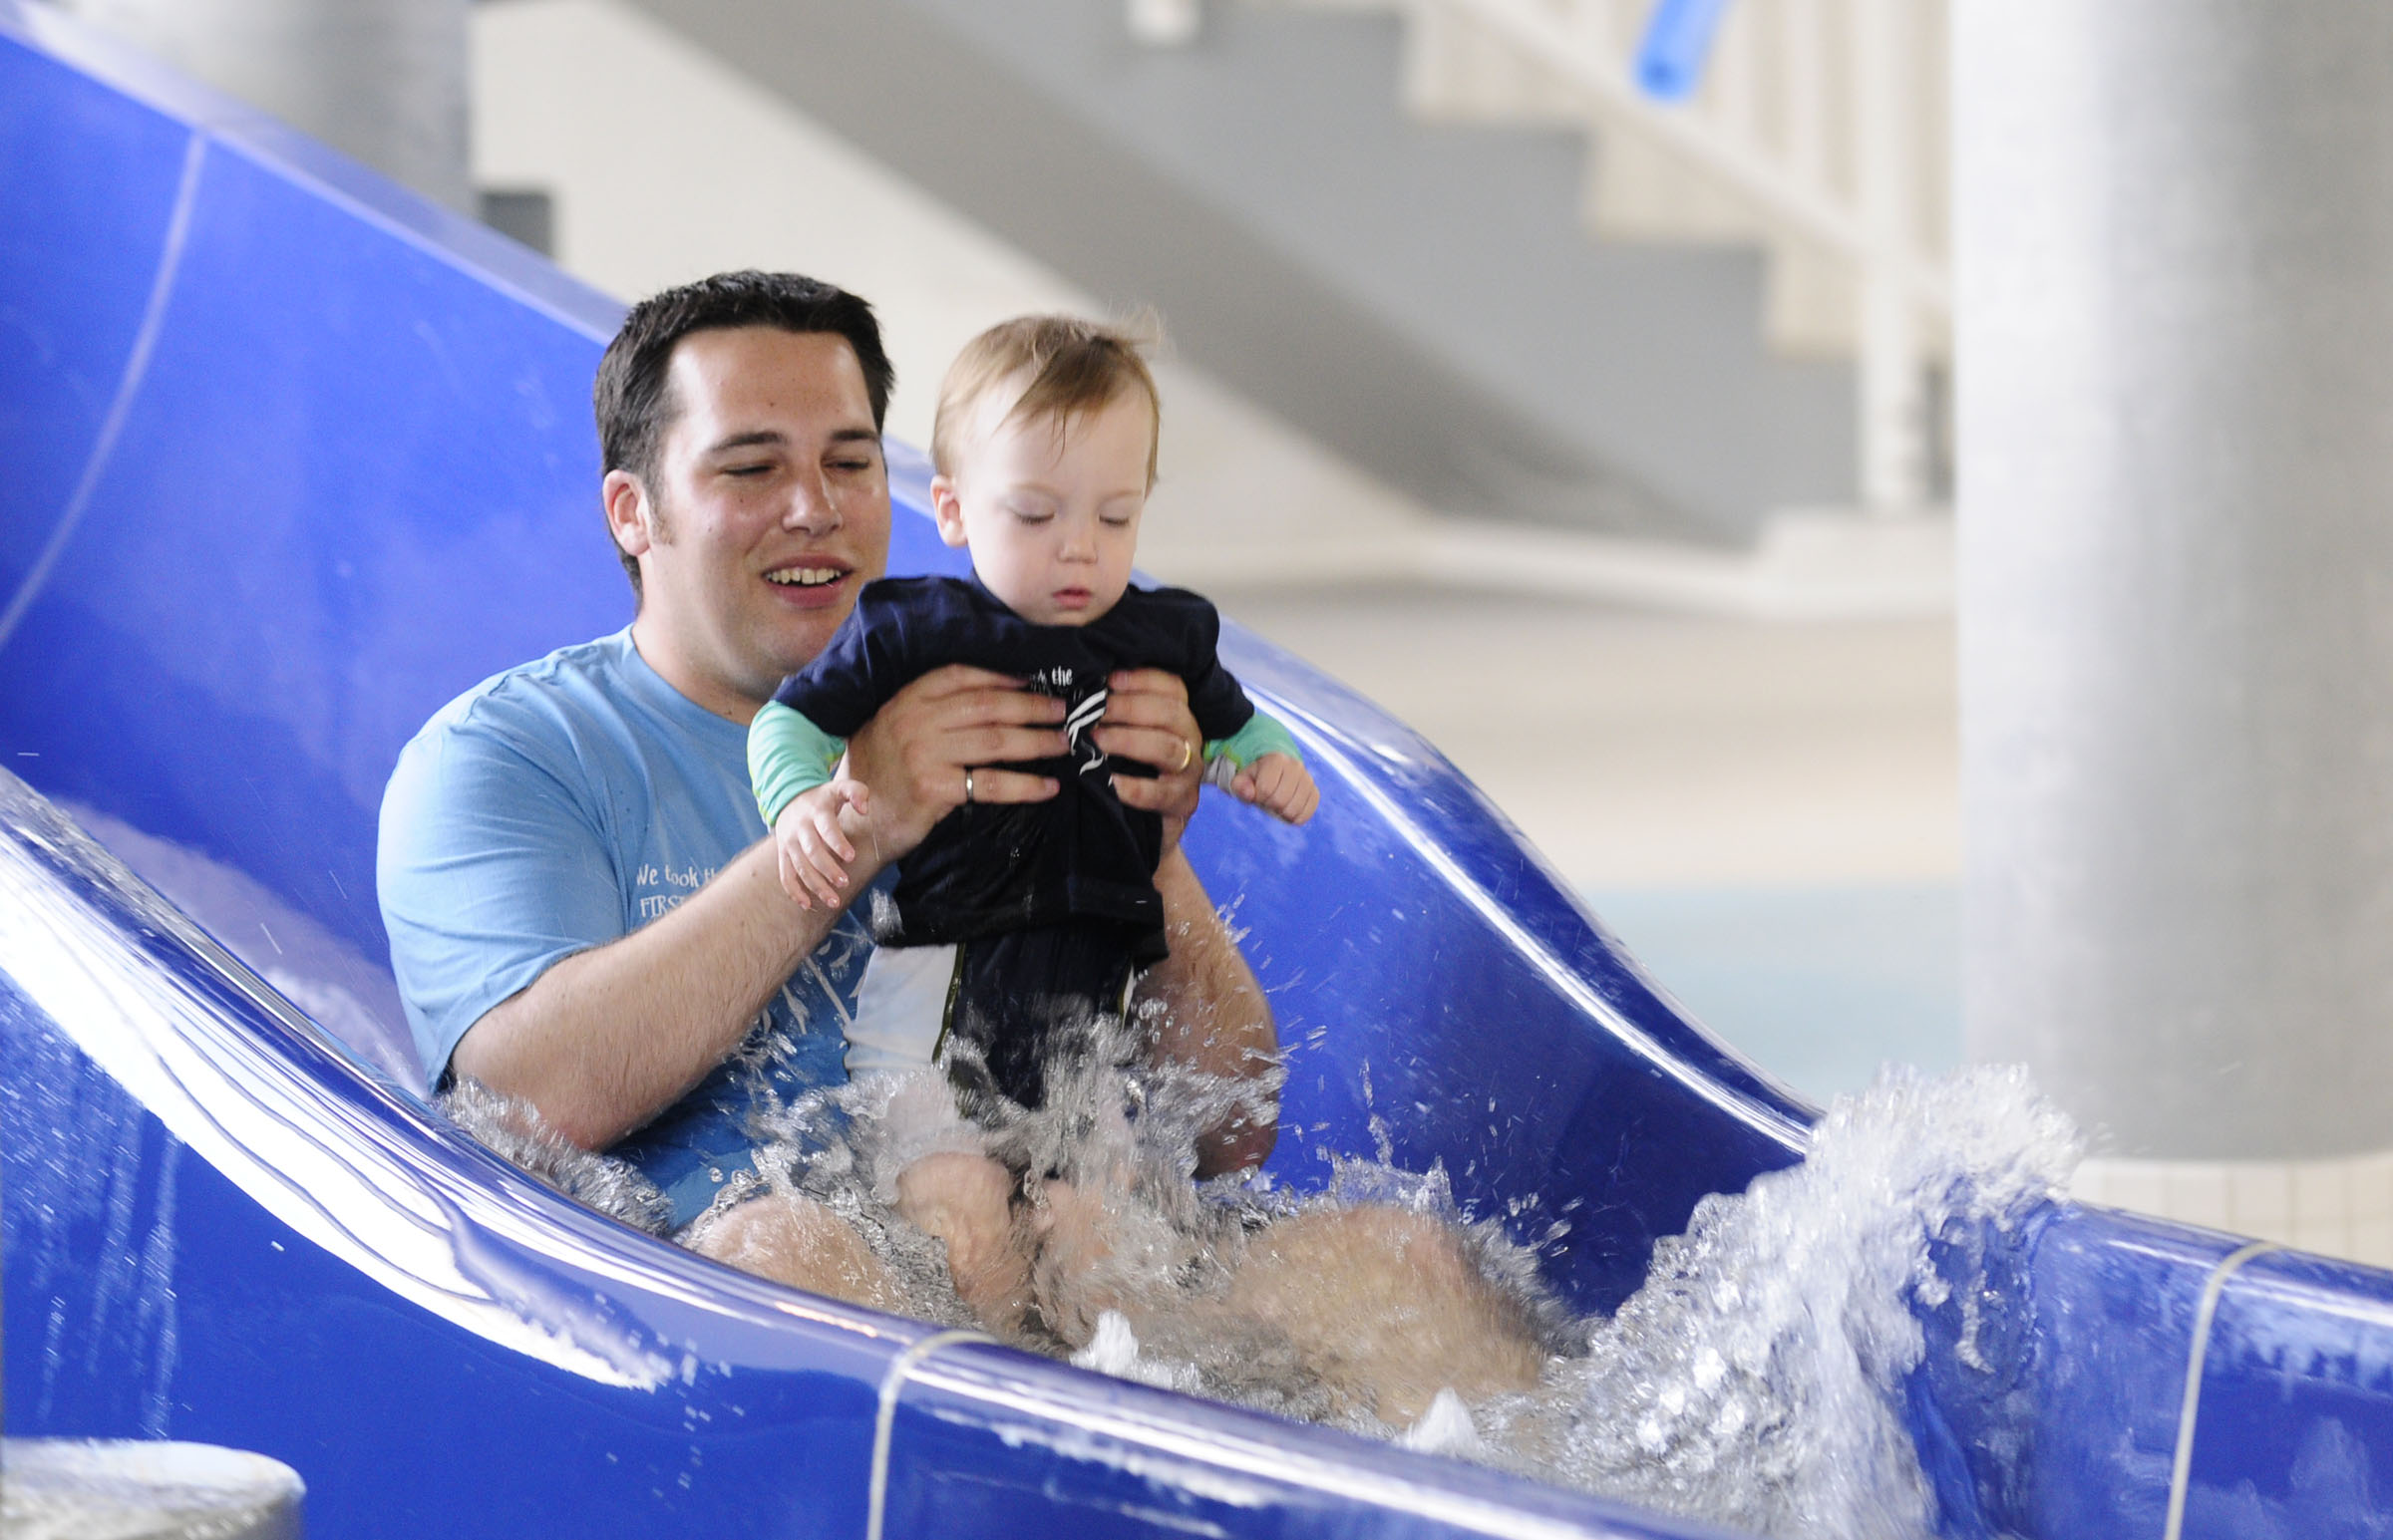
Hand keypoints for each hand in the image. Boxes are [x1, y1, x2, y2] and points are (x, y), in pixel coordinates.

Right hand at [774, 779, 869, 908]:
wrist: (788, 799)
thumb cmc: (821, 798)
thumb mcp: (839, 787)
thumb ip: (856, 792)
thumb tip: (864, 809)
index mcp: (816, 813)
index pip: (826, 829)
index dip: (838, 843)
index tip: (851, 857)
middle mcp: (800, 829)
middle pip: (812, 852)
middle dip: (828, 869)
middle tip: (844, 883)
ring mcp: (789, 844)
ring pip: (800, 868)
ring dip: (815, 886)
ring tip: (834, 901)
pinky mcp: (783, 855)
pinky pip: (785, 875)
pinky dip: (794, 891)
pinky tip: (807, 904)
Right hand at [843, 665, 1065, 857]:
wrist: (854, 823)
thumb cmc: (879, 774)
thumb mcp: (892, 728)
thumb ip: (928, 710)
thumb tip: (990, 697)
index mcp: (906, 699)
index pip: (961, 674)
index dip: (1002, 675)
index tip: (1033, 678)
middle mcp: (914, 720)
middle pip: (986, 705)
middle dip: (1031, 705)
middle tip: (1063, 710)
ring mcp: (923, 754)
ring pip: (994, 740)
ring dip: (1037, 741)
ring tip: (1064, 742)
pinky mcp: (933, 788)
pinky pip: (990, 783)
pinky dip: (1025, 785)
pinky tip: (1048, 787)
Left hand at [1095, 668, 1203, 856]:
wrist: (1145, 826)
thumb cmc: (1131, 770)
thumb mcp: (1128, 736)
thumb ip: (1117, 711)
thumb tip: (1088, 684)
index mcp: (1180, 715)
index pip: (1172, 686)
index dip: (1142, 678)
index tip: (1108, 680)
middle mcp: (1190, 739)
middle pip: (1170, 713)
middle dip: (1128, 707)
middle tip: (1091, 712)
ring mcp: (1190, 772)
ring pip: (1168, 747)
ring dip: (1128, 740)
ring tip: (1093, 741)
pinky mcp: (1182, 804)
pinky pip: (1157, 792)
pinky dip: (1130, 786)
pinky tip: (1106, 781)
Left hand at [1231, 752, 1318, 825]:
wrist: (1277, 772)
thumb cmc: (1257, 778)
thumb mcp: (1243, 779)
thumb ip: (1240, 786)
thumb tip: (1248, 794)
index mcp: (1276, 760)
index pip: (1266, 789)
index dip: (1258, 797)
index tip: (1258, 793)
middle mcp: (1295, 766)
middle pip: (1280, 800)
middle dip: (1269, 805)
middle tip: (1267, 800)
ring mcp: (1308, 779)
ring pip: (1294, 810)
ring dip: (1281, 813)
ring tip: (1277, 804)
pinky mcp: (1315, 793)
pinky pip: (1306, 814)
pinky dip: (1294, 818)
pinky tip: (1287, 811)